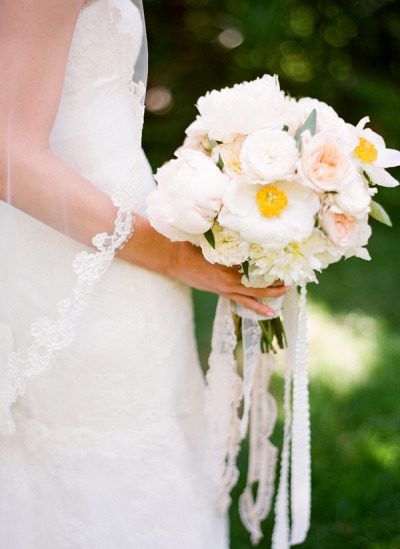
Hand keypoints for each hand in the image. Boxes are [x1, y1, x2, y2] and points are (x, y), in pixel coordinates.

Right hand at [172, 241, 289, 316]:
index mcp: (228, 265)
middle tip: (290, 280)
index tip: (285, 260)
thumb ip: (227, 235)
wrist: (173, 260)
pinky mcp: (222, 293)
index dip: (271, 264)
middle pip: (258, 284)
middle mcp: (229, 280)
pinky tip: (269, 312)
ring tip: (284, 295)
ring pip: (253, 296)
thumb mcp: (210, 237)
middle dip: (275, 282)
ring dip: (269, 296)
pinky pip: (243, 302)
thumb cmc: (191, 245)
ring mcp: (225, 289)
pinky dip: (256, 307)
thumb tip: (243, 224)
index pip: (255, 266)